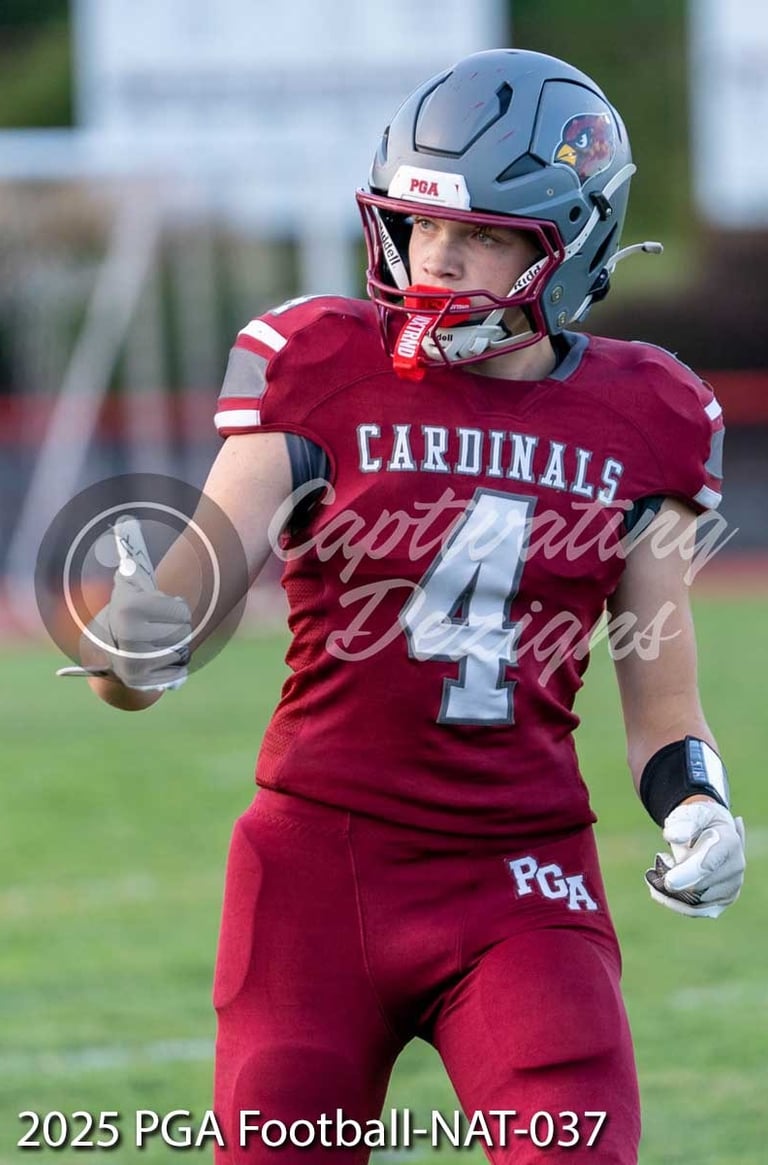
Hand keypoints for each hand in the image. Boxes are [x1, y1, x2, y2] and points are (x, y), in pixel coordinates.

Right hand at [80, 569, 191, 692]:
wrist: (108, 647)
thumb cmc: (128, 612)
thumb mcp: (129, 587)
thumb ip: (132, 566)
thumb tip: (127, 538)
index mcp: (129, 609)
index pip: (182, 612)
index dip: (176, 609)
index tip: (161, 610)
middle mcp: (130, 636)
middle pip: (183, 632)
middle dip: (177, 628)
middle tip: (159, 628)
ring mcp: (135, 662)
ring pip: (182, 652)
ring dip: (176, 648)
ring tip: (158, 644)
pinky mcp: (141, 682)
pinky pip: (179, 673)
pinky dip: (174, 668)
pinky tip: (159, 662)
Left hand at [645, 799, 745, 918]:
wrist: (711, 830)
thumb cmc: (697, 821)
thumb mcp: (690, 815)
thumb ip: (681, 824)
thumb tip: (671, 837)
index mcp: (729, 843)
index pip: (708, 865)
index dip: (687, 874)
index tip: (668, 882)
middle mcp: (736, 867)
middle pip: (699, 886)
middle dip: (673, 880)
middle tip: (654, 869)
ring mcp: (732, 886)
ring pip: (696, 901)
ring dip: (670, 893)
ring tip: (655, 875)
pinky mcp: (723, 900)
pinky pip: (696, 910)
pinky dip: (674, 903)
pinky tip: (657, 892)